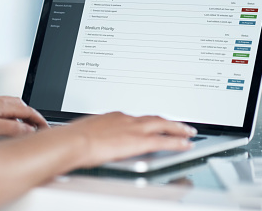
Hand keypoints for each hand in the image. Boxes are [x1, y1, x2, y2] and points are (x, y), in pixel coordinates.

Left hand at [0, 95, 48, 138]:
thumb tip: (29, 129)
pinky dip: (7, 117)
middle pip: (20, 106)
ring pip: (8, 107)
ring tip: (22, 129)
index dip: (39, 120)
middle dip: (31, 116)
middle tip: (37, 128)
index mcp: (0, 104)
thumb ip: (11, 128)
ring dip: (19, 116)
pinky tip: (0, 126)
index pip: (27, 110)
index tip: (46, 128)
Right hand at [61, 111, 196, 167]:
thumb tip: (91, 139)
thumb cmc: (73, 138)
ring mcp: (134, 129)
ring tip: (188, 132)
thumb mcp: (86, 132)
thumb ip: (95, 134)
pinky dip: (177, 142)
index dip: (148, 121)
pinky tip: (185, 145)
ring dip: (178, 129)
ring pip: (163, 125)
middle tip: (181, 125)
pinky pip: (164, 140)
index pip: (137, 118)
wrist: (74, 141)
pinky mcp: (139, 141)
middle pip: (154, 118)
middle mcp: (127, 119)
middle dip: (169, 122)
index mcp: (114, 117)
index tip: (153, 124)